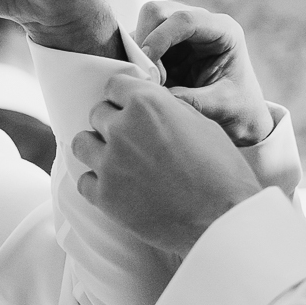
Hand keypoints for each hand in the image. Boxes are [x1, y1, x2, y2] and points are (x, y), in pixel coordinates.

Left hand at [72, 74, 262, 259]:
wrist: (222, 219)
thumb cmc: (221, 171)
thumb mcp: (201, 123)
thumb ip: (166, 107)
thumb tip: (150, 102)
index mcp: (147, 103)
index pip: (114, 85)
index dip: (123, 97)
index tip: (128, 108)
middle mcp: (122, 128)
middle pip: (97, 113)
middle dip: (113, 123)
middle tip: (133, 141)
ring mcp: (109, 163)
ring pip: (82, 144)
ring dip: (98, 149)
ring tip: (119, 162)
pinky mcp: (104, 196)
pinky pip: (84, 180)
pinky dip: (98, 183)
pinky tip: (119, 188)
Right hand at [135, 1, 273, 145]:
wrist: (239, 115)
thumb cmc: (238, 108)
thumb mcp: (221, 106)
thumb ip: (193, 100)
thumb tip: (159, 96)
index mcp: (223, 31)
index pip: (185, 19)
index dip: (161, 37)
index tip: (148, 65)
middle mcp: (200, 24)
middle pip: (157, 12)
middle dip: (145, 41)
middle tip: (149, 77)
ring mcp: (179, 32)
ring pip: (144, 25)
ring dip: (138, 53)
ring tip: (152, 83)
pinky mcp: (164, 45)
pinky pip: (139, 43)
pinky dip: (136, 60)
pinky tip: (148, 81)